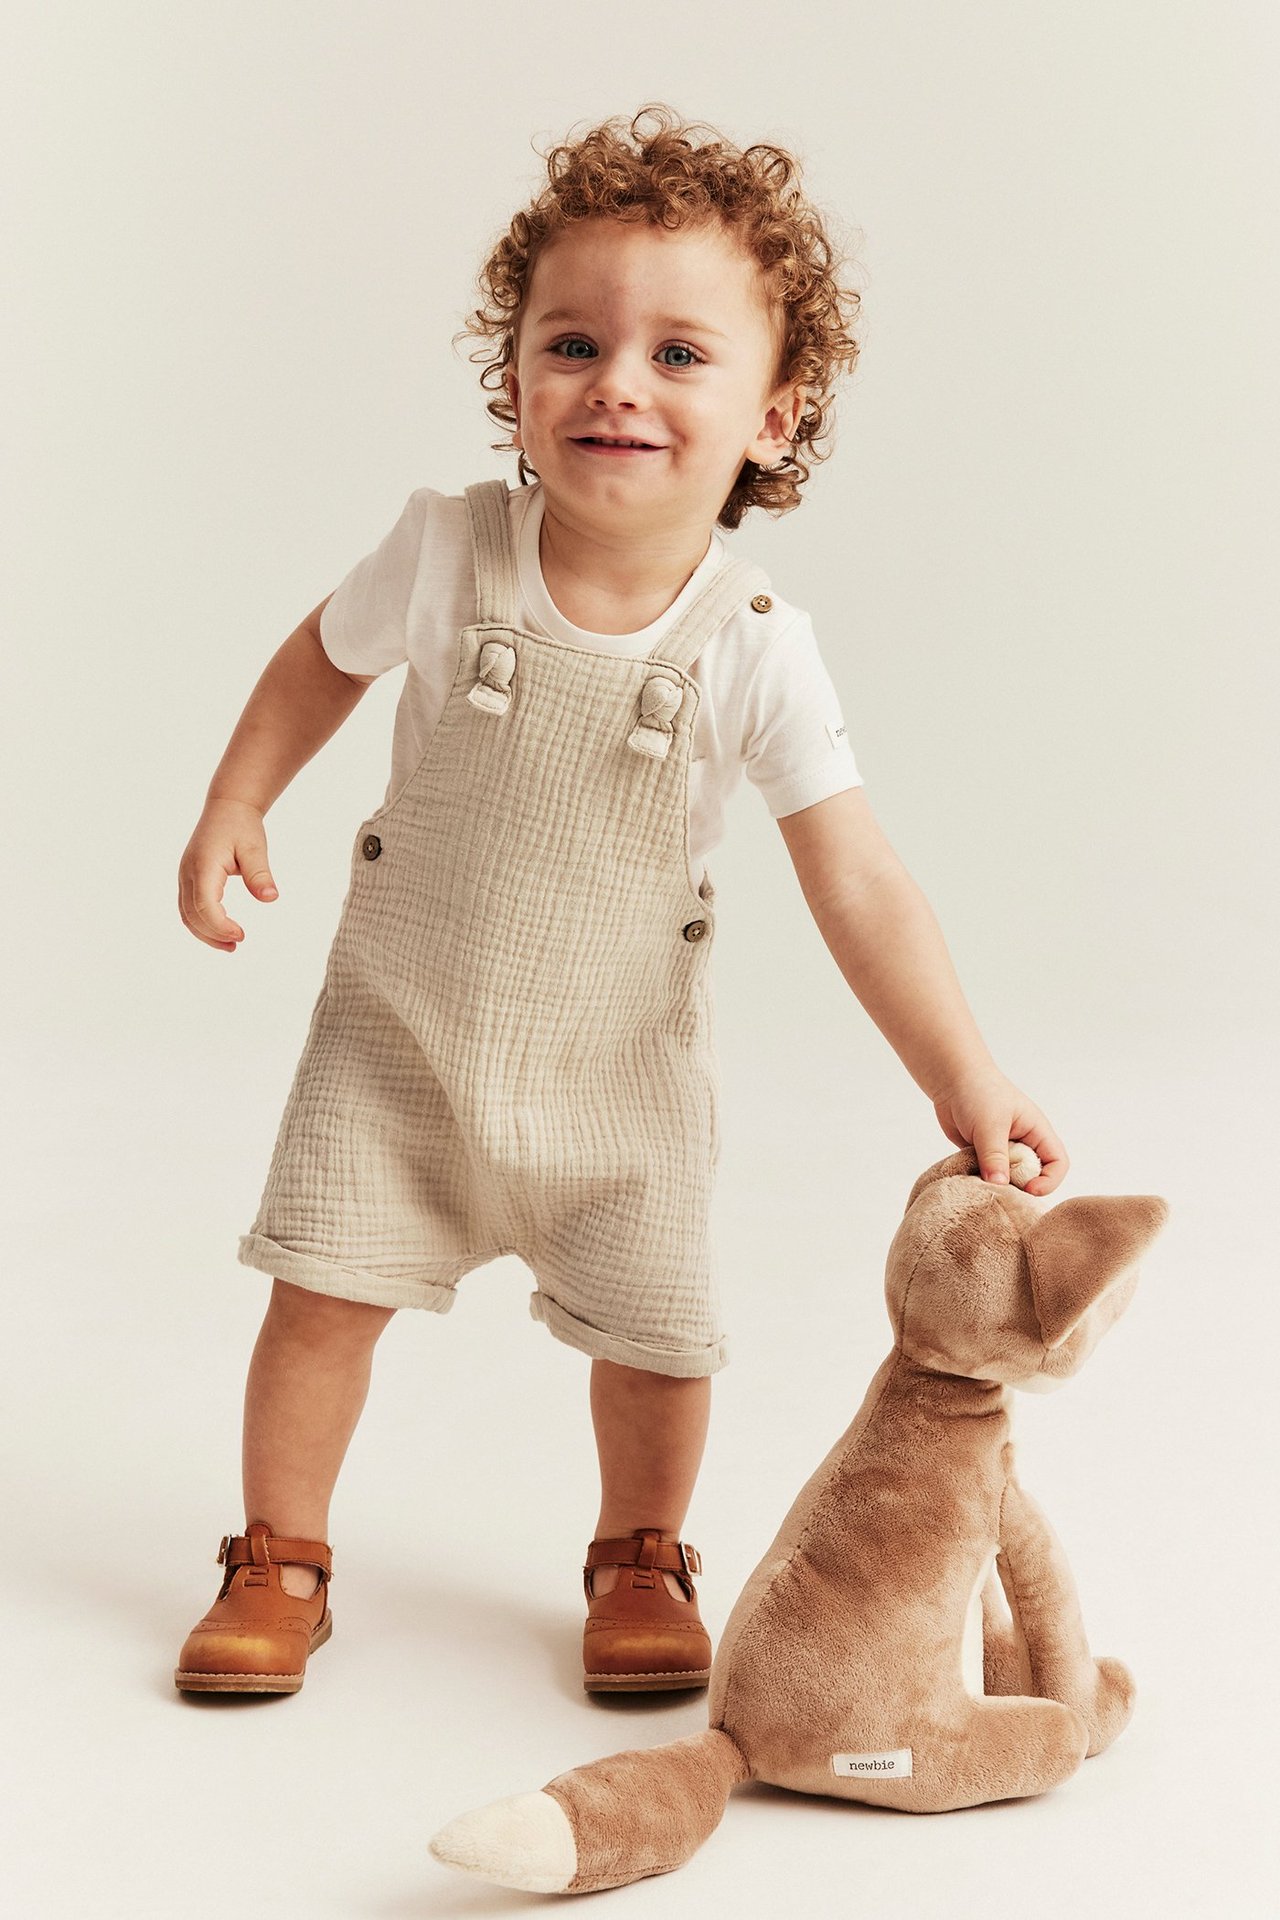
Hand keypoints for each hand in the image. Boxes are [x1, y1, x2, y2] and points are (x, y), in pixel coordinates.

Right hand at [179, 798, 279, 951]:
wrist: (226, 807)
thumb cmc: (241, 826)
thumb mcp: (255, 848)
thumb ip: (260, 873)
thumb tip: (271, 898)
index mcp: (203, 865)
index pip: (204, 904)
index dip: (220, 925)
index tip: (242, 935)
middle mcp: (188, 873)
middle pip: (191, 914)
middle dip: (213, 934)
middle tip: (239, 944)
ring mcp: (185, 876)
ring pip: (187, 914)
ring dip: (206, 933)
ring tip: (232, 946)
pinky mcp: (189, 879)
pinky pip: (189, 908)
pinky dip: (202, 924)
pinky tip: (222, 931)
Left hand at [932, 1066, 1068, 1196]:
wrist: (950, 1079)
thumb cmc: (978, 1092)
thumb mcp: (990, 1124)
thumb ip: (995, 1155)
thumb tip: (999, 1186)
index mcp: (1036, 1132)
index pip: (1058, 1162)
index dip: (1049, 1180)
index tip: (1028, 1189)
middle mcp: (1023, 1143)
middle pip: (1033, 1176)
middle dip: (1020, 1187)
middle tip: (1000, 1191)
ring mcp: (1003, 1150)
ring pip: (1008, 1179)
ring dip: (997, 1185)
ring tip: (981, 1184)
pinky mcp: (984, 1155)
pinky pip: (988, 1176)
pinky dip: (980, 1181)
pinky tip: (968, 1178)